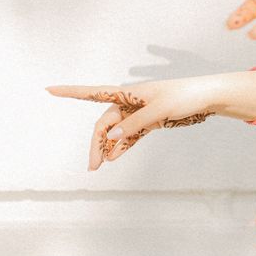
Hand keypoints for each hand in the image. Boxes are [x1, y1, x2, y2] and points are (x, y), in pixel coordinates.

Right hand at [47, 79, 214, 170]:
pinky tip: (114, 158)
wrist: (206, 98)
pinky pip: (129, 136)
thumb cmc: (183, 97)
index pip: (92, 92)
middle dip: (96, 143)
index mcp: (127, 92)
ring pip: (115, 132)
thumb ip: (134, 124)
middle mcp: (128, 102)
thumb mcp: (159, 111)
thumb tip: (111, 136)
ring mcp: (137, 113)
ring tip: (99, 166)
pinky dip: (122, 147)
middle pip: (104, 124)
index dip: (70, 92)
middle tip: (92, 166)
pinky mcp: (148, 122)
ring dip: (107, 148)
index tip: (49, 90)